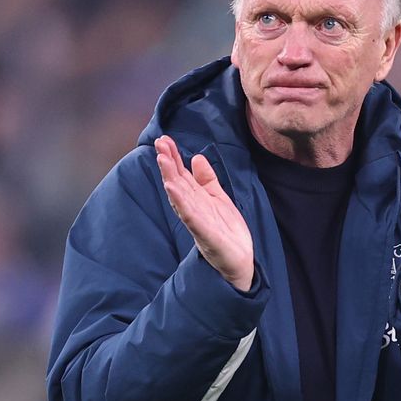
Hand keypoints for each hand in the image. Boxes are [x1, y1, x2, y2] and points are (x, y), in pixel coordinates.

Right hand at [155, 135, 254, 291]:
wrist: (240, 260)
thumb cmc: (227, 231)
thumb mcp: (219, 198)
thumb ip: (207, 180)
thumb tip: (196, 157)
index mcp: (196, 200)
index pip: (182, 175)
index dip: (173, 157)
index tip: (164, 140)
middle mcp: (193, 209)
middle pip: (177, 182)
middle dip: (168, 163)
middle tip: (159, 142)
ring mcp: (197, 222)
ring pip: (180, 196)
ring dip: (170, 177)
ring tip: (162, 159)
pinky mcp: (204, 235)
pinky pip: (190, 216)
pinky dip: (180, 202)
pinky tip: (172, 188)